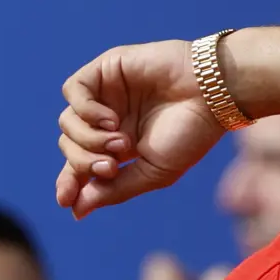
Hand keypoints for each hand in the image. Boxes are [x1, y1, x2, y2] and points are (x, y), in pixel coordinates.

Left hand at [56, 40, 224, 218]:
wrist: (212, 95)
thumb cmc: (191, 134)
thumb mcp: (154, 172)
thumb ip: (115, 189)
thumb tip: (76, 211)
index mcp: (122, 146)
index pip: (81, 165)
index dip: (69, 182)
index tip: (67, 200)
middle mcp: (111, 120)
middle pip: (70, 145)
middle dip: (82, 162)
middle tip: (111, 167)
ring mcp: (107, 94)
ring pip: (67, 121)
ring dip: (87, 139)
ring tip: (120, 143)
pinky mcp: (107, 69)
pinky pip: (73, 91)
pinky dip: (85, 111)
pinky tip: (111, 120)